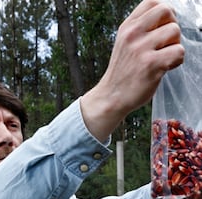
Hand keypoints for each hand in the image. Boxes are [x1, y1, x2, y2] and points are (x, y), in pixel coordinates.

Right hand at [81, 0, 184, 141]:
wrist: (111, 97)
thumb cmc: (122, 73)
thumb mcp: (124, 44)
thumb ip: (140, 29)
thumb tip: (166, 19)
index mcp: (126, 28)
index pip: (152, 2)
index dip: (163, 14)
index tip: (160, 28)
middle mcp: (132, 35)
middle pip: (167, 11)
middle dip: (171, 27)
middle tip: (164, 43)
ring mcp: (141, 49)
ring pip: (175, 32)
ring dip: (174, 46)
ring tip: (162, 58)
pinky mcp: (151, 64)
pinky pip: (179, 52)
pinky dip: (176, 61)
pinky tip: (164, 68)